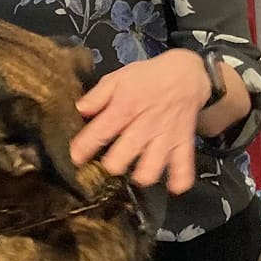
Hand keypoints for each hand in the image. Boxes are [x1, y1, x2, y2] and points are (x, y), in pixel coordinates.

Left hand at [68, 48, 209, 194]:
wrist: (185, 74)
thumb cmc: (148, 77)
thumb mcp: (117, 78)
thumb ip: (97, 96)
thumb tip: (79, 109)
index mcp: (125, 108)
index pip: (100, 132)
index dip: (84, 148)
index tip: (76, 158)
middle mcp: (144, 126)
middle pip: (124, 155)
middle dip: (112, 165)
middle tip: (107, 166)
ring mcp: (165, 136)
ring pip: (152, 166)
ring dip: (141, 175)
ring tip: (135, 174)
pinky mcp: (182, 143)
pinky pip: (184, 166)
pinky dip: (179, 180)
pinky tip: (171, 186)